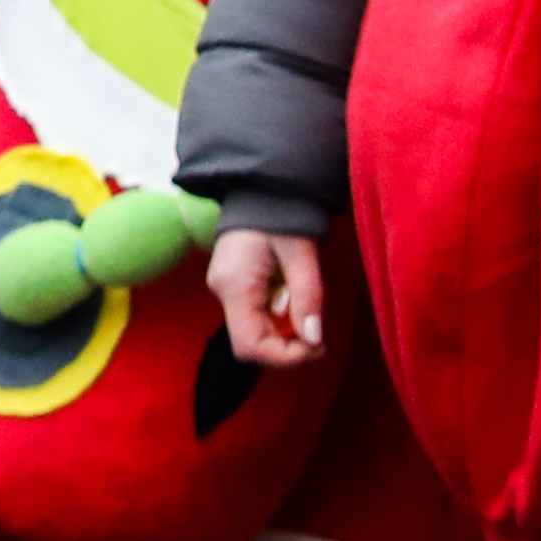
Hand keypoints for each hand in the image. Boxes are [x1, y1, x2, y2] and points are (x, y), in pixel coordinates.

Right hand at [207, 226, 331, 369]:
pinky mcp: (232, 282)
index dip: (284, 357)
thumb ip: (308, 297)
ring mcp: (224, 287)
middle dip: (288, 344)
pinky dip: (278, 314)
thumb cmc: (283, 213)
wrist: (263, 183)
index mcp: (235, 285)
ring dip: (284, 328)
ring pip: (254, 329)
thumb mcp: (302, 253)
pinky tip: (291, 293)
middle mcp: (222, 291)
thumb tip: (315, 340)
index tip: (316, 347)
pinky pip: (254, 313)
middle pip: (251, 342)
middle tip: (318, 333)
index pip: (250, 346)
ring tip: (304, 302)